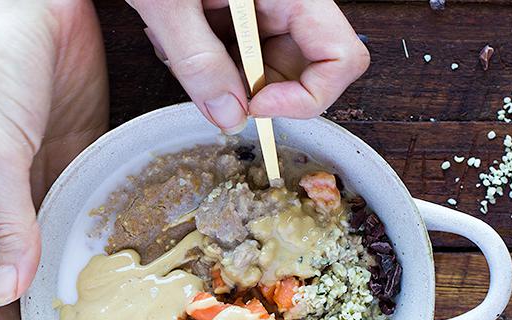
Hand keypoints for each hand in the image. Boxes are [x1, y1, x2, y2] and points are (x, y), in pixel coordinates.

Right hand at [0, 0, 107, 319]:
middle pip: (27, 277)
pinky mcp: (82, 152)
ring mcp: (47, 177)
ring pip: (63, 245)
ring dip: (83, 283)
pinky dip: (106, 236)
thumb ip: (6, 221)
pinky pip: (93, 205)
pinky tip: (131, 263)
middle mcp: (8, 200)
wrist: (27, 0)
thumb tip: (9, 289)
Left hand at [129, 0, 368, 127]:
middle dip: (257, 94)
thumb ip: (199, 61)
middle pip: (306, 74)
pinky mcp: (241, 24)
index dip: (308, 97)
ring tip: (179, 49)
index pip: (341, 56)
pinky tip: (176, 43)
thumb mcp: (171, 5)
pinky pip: (239, 66)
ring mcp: (264, 15)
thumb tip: (230, 117)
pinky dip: (207, 69)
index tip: (257, 106)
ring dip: (223, 81)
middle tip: (212, 88)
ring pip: (268, 76)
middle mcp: (286, 4)